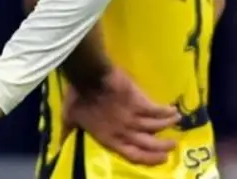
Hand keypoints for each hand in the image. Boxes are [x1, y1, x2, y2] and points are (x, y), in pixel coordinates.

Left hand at [62, 69, 179, 165]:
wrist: (88, 76)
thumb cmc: (77, 97)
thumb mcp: (69, 116)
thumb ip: (68, 130)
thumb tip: (60, 141)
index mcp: (108, 138)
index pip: (132, 155)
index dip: (149, 160)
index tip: (162, 159)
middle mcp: (124, 131)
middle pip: (149, 144)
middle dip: (163, 146)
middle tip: (173, 145)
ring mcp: (133, 118)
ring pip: (156, 126)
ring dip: (168, 125)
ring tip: (176, 122)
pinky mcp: (140, 102)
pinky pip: (157, 110)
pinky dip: (166, 111)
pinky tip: (173, 110)